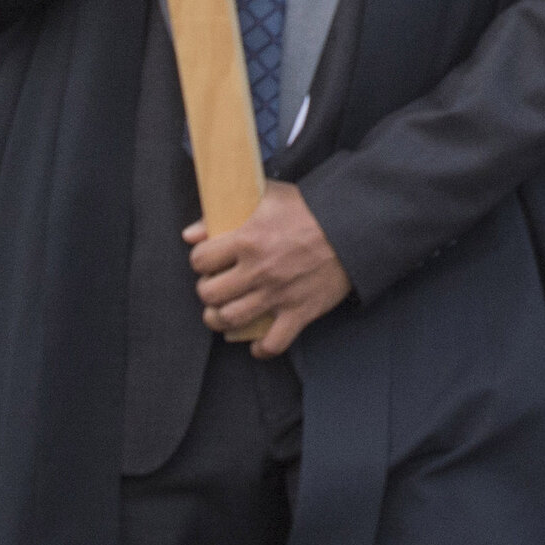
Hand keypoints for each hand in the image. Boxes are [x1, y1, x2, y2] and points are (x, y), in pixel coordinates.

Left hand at [184, 180, 348, 356]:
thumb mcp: (267, 196)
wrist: (354, 226)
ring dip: (221, 320)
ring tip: (224, 313)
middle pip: (210, 294)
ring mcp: (278, 294)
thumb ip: (226, 211)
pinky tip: (257, 343)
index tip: (209, 262)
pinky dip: (262, 348)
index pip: (201, 261)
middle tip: (217, 286)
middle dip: (208, 292)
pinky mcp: (300, 311)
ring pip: (231, 320)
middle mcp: (258, 270)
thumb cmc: (310, 208)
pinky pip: (274, 343)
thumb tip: (191, 233)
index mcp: (247, 239)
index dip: (201, 262)